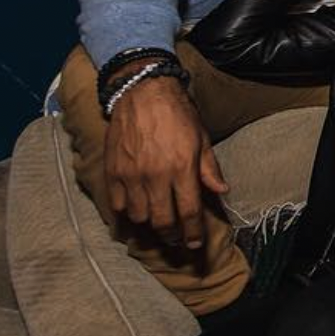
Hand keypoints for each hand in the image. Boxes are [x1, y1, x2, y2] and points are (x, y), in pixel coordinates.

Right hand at [104, 75, 226, 248]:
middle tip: (177, 238)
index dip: (193, 233)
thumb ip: (209, 169)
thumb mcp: (202, 139)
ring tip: (158, 224)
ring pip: (139, 216)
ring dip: (150, 225)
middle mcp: (155, 176)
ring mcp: (131, 175)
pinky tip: (136, 213)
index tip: (194, 244)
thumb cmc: (178, 114)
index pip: (189, 212)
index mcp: (181, 168)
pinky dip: (126, 214)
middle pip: (162, 221)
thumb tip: (222, 192)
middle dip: (172, 235)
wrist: (143, 92)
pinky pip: (117, 205)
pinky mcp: (112, 172)